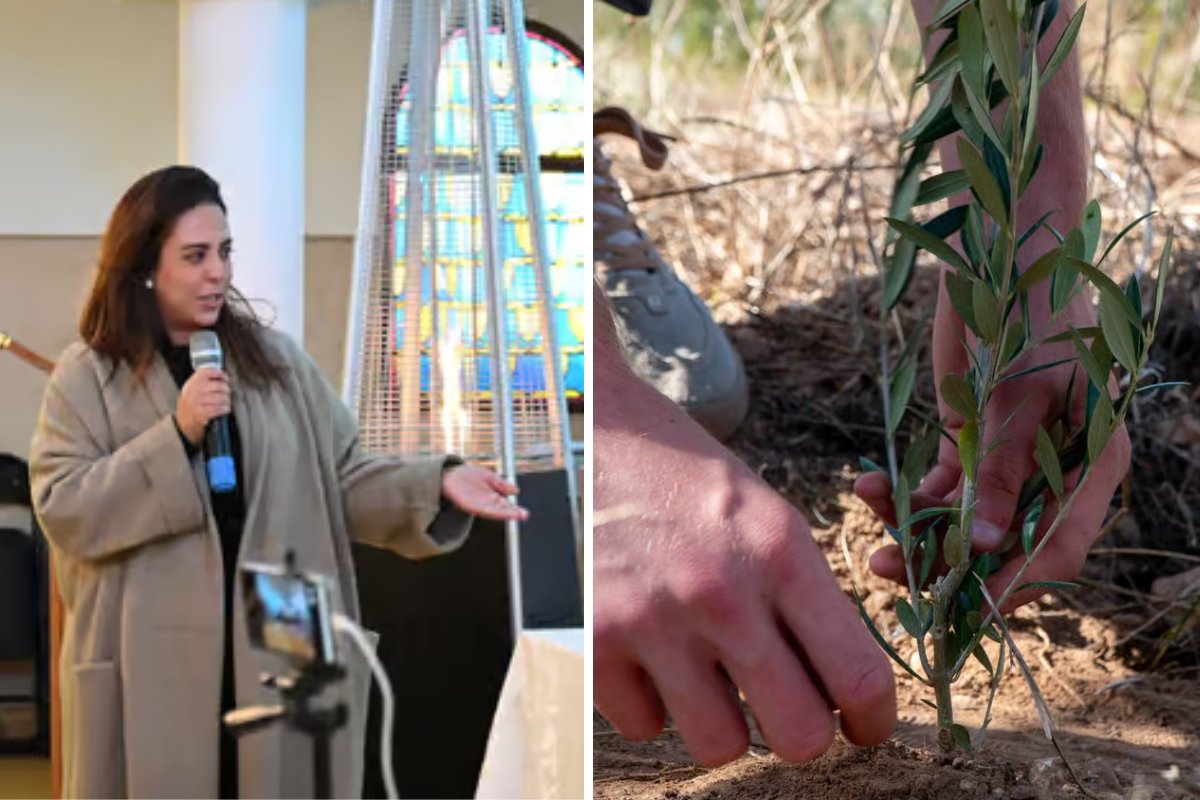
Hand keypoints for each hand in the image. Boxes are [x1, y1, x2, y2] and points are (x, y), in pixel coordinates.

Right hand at [176, 367, 230, 445]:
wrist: (182, 425)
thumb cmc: (190, 407)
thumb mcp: (192, 391)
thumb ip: (204, 382)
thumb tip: (221, 376)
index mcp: (191, 384)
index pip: (207, 372)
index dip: (219, 374)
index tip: (225, 378)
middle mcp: (193, 392)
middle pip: (218, 385)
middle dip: (226, 390)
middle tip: (227, 393)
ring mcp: (196, 403)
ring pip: (221, 397)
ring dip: (227, 401)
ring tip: (226, 402)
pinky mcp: (201, 414)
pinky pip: (219, 408)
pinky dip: (225, 409)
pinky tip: (224, 409)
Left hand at [441, 465, 528, 521]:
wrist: (449, 475)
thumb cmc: (468, 475)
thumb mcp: (488, 476)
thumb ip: (501, 483)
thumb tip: (516, 490)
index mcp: (493, 497)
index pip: (506, 505)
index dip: (515, 509)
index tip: (525, 513)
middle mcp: (486, 503)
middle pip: (502, 510)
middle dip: (512, 513)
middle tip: (523, 515)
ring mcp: (478, 505)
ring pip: (494, 511)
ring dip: (504, 514)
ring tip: (514, 514)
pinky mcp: (468, 505)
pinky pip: (482, 509)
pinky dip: (491, 511)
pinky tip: (499, 511)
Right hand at [595, 380, 895, 766]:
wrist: (598, 432)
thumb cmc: (689, 480)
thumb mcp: (768, 518)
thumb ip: (805, 601)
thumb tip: (835, 692)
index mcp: (779, 553)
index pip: (857, 676)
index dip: (873, 721)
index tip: (863, 727)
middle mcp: (721, 592)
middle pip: (799, 734)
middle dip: (799, 733)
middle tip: (783, 709)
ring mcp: (652, 621)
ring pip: (720, 745)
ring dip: (721, 721)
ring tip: (707, 674)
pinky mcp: (595, 640)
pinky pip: (645, 725)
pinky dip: (652, 703)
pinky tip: (650, 656)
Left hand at [854, 284, 1130, 614]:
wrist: (1000, 253)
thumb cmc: (1031, 315)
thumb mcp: (1020, 397)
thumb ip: (1004, 470)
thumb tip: (989, 545)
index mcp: (1090, 465)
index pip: (1060, 548)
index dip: (1016, 584)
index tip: (966, 608)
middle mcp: (1052, 470)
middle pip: (1005, 543)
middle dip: (948, 564)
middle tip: (892, 575)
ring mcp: (1009, 457)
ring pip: (963, 519)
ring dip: (916, 529)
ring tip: (871, 532)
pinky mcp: (971, 439)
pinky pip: (939, 485)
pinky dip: (905, 494)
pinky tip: (868, 488)